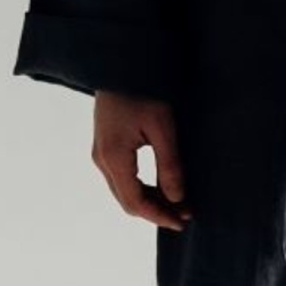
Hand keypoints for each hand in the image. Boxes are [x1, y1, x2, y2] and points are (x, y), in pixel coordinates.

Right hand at [93, 91, 192, 229]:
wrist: (120, 64)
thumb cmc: (144, 90)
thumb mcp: (163, 127)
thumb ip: (170, 164)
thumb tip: (177, 198)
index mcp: (114, 157)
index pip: (136, 202)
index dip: (159, 216)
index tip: (183, 221)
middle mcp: (102, 160)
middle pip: (127, 201)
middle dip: (156, 211)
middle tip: (185, 214)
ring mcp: (101, 153)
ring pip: (124, 191)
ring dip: (149, 200)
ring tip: (178, 202)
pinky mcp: (105, 146)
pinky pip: (122, 178)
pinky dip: (142, 188)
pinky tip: (162, 186)